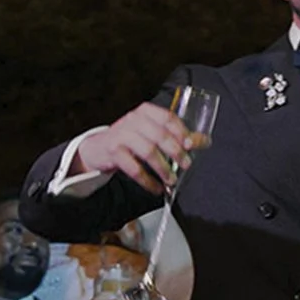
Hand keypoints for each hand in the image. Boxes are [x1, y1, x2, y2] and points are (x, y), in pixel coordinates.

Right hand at [77, 103, 203, 193]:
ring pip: (148, 151)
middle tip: (186, 164)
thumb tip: (201, 141)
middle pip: (159, 135)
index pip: (167, 118)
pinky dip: (147, 180)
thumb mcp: (150, 132)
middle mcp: (133, 120)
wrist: (98, 147)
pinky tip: (155, 187)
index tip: (192, 144)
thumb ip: (174, 135)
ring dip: (163, 168)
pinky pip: (134, 168)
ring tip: (171, 179)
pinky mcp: (113, 152)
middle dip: (176, 151)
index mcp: (145, 112)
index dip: (182, 131)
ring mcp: (121, 135)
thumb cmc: (130, 139)